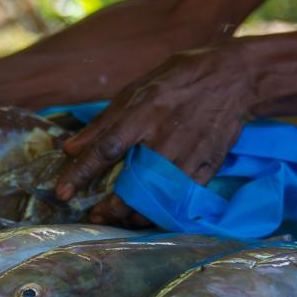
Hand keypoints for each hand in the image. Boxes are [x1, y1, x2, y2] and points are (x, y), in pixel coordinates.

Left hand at [55, 49, 254, 225]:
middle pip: (131, 184)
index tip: (62, 192)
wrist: (234, 79)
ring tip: (120, 217)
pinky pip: (179, 200)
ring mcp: (188, 155)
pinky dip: (161, 212)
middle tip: (95, 215)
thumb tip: (69, 148)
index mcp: (143, 112)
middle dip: (109, 207)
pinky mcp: (206, 168)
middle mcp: (164, 136)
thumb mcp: (136, 90)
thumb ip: (102, 122)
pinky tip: (148, 214)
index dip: (81, 172)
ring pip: (155, 199)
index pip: (105, 148)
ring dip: (133, 214)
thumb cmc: (178, 80)